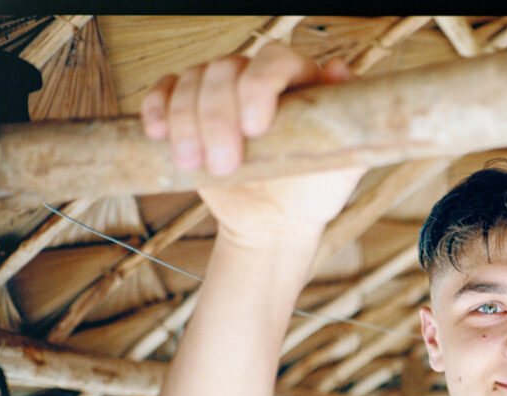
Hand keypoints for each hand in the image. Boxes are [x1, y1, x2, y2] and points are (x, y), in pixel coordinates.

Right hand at [141, 41, 366, 245]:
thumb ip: (350, 121)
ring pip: (191, 80)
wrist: (276, 224)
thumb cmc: (313, 193)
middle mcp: (258, 78)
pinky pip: (163, 91)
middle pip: (225, 70)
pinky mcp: (188, 109)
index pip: (276, 61)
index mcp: (299, 81)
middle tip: (223, 164)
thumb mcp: (343, 164)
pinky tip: (158, 134)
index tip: (255, 128)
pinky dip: (156, 108)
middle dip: (217, 117)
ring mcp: (221, 91)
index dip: (258, 87)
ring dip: (185, 121)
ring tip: (195, 164)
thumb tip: (340, 69)